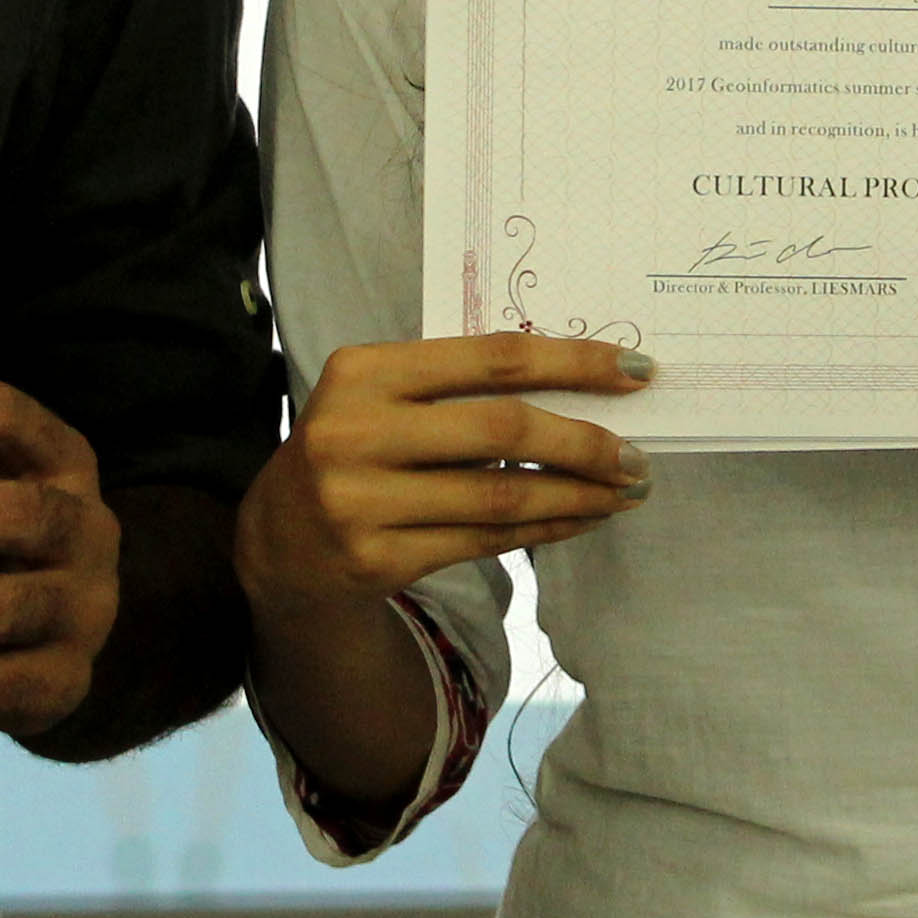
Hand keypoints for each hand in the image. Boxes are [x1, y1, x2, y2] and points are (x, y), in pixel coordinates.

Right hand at [236, 337, 653, 620]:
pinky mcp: (377, 559)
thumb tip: (582, 387)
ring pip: (501, 498)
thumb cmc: (355, 447)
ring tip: (623, 492)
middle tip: (637, 457)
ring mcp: (361, 502)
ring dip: (577, 496)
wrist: (279, 539)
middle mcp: (354, 433)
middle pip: (502, 431)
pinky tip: (580, 518)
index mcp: (363, 371)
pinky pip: (485, 542)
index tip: (637, 371)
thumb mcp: (383, 397)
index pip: (491, 358)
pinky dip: (545, 530)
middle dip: (585, 444)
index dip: (573, 362)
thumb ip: (460, 385)